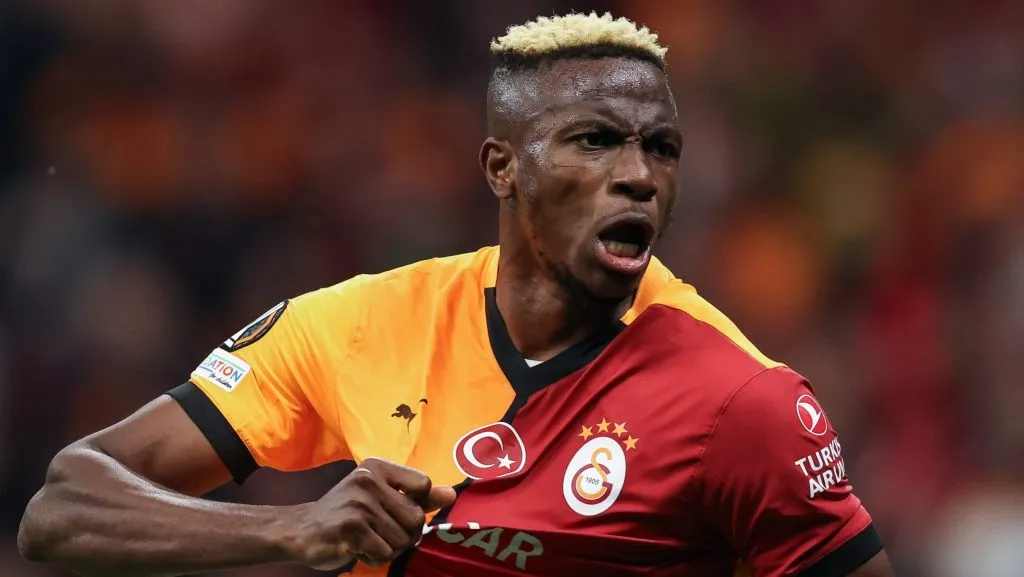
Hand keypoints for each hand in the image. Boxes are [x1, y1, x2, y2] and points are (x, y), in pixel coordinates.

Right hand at [283, 458, 456, 569]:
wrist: (300, 530)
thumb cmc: (347, 512)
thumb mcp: (381, 496)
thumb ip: (416, 495)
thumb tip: (451, 494)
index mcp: (377, 468)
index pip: (424, 484)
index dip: (416, 504)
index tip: (395, 509)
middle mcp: (368, 480)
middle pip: (415, 518)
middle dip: (403, 534)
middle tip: (379, 531)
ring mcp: (359, 504)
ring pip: (401, 539)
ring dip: (388, 548)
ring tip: (367, 539)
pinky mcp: (351, 528)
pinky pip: (384, 553)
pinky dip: (374, 558)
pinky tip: (357, 548)